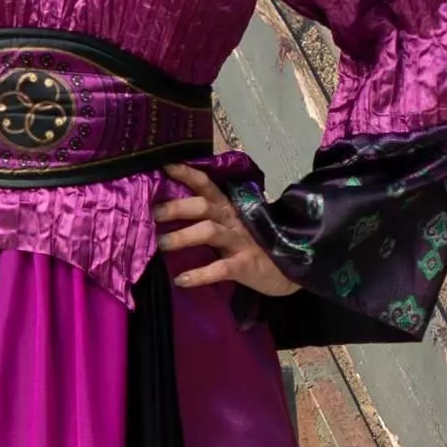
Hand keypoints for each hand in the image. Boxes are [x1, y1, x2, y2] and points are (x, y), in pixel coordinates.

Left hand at [155, 164, 300, 296]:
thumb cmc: (257, 246)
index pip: (207, 185)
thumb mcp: (235, 226)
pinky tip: (181, 280)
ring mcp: (240, 242)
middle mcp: (232, 221)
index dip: (187, 174)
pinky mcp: (245, 266)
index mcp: (228, 209)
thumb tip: (172, 211)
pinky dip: (200, 274)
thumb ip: (210, 218)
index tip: (164, 165)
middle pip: (204, 206)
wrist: (292, 269)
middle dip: (177, 207)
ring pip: (209, 231)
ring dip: (183, 236)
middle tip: (153, 214)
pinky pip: (220, 269)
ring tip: (161, 244)